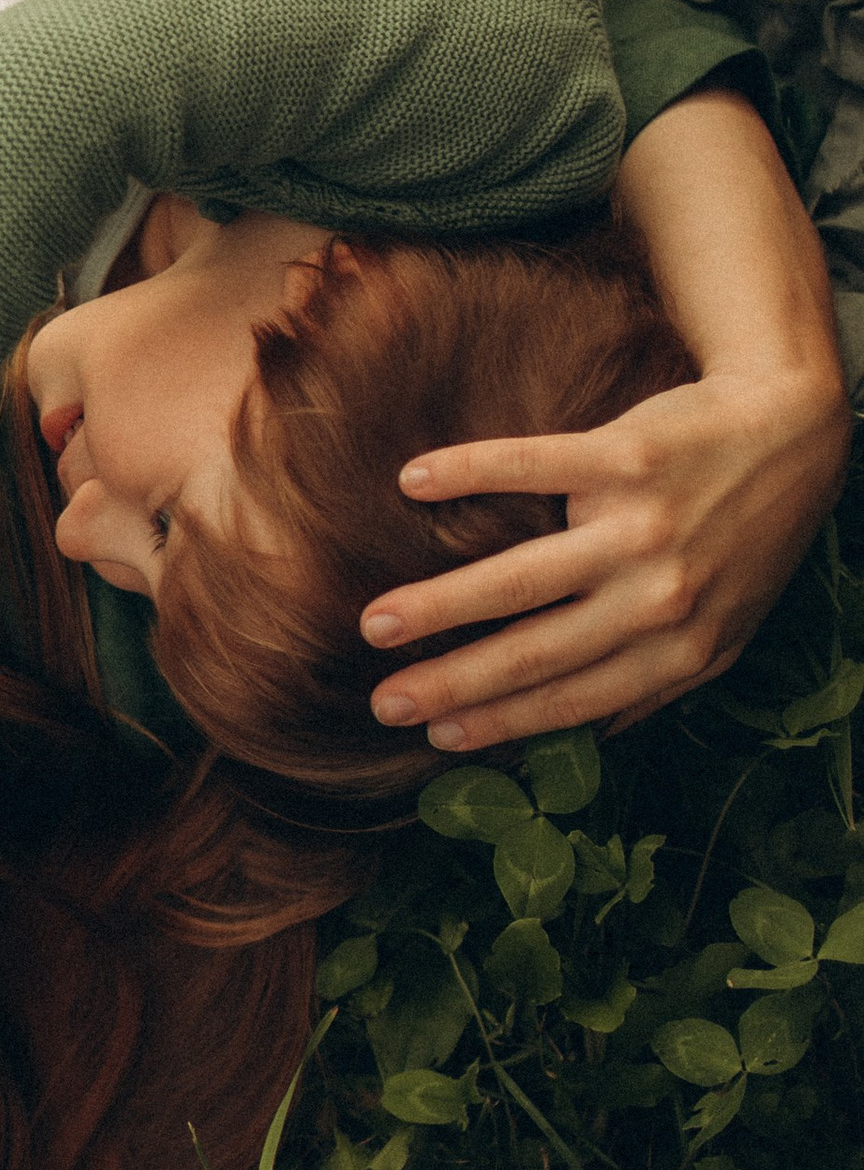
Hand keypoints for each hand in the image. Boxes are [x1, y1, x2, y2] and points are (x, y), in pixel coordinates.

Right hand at [361, 358, 852, 751]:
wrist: (793, 431)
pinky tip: (412, 482)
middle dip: (451, 682)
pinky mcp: (625, 455)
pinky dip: (468, 471)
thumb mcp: (724, 632)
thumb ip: (658, 685)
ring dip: (440, 603)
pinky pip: (532, 464)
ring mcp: (641, 525)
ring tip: (377, 623)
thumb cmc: (747, 540)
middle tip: (382, 703)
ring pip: (521, 576)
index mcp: (681, 647)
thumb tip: (587, 738)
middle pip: (536, 650)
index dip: (501, 721)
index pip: (574, 697)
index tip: (436, 737)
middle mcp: (661, 595)